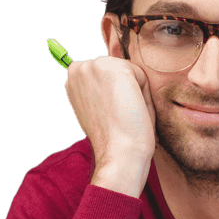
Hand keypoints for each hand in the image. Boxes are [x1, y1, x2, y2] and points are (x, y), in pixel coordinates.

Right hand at [64, 56, 156, 197]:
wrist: (119, 152)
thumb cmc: (115, 138)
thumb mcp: (100, 109)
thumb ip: (102, 90)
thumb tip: (115, 81)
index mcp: (74, 80)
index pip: (109, 75)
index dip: (117, 97)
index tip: (111, 117)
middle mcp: (79, 69)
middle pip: (121, 71)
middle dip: (127, 92)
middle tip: (119, 117)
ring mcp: (93, 66)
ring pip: (132, 73)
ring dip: (136, 94)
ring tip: (125, 115)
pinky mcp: (112, 67)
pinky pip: (142, 76)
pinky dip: (144, 96)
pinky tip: (131, 111)